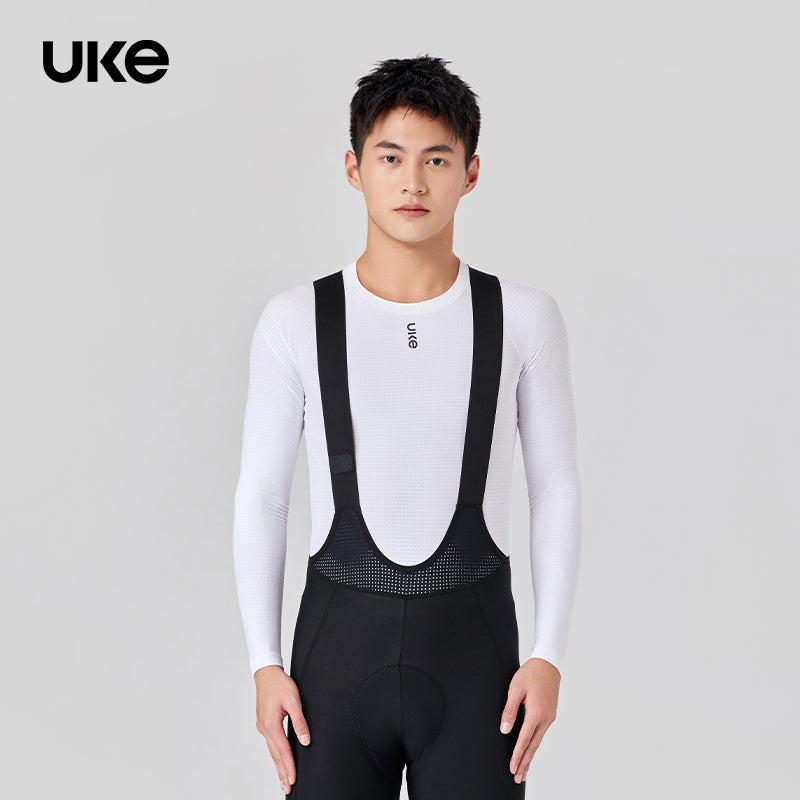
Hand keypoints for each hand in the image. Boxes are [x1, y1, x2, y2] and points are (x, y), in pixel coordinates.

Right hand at [254, 665, 311, 794]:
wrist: (267, 673)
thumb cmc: (280, 684)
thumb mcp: (293, 701)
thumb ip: (299, 722)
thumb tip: (305, 740)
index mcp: (271, 724)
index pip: (283, 750)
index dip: (289, 766)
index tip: (293, 780)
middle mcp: (264, 728)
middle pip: (275, 755)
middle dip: (282, 772)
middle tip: (287, 788)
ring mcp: (263, 726)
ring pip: (272, 751)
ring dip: (278, 766)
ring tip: (283, 780)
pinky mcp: (264, 723)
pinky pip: (271, 743)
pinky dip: (276, 755)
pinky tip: (279, 760)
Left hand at [499, 657, 560, 783]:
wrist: (548, 664)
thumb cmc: (531, 674)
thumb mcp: (515, 688)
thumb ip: (509, 710)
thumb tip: (505, 730)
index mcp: (536, 712)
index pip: (524, 739)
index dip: (517, 755)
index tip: (512, 767)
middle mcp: (545, 718)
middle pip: (533, 746)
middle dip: (525, 763)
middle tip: (518, 777)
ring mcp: (549, 717)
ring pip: (538, 741)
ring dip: (530, 756)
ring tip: (523, 770)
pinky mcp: (550, 715)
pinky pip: (541, 734)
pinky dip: (535, 745)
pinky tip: (530, 750)